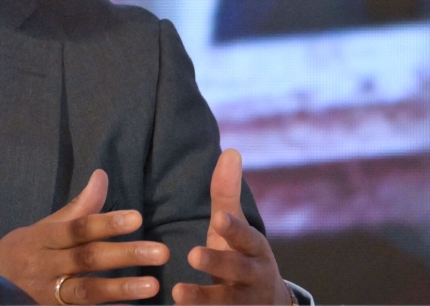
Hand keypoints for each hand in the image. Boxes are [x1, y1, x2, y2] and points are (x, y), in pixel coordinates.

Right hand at [0, 169, 168, 303]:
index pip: (77, 229)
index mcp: (44, 239)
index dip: (106, 223)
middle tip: (160, 251)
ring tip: (152, 286)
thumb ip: (78, 207)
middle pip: (86, 259)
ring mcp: (48, 294)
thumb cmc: (25, 251)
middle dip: (124, 256)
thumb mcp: (45, 227)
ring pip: (86, 292)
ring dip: (120, 290)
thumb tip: (101, 176)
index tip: (137, 218)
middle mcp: (46, 266)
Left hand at [173, 149, 289, 304]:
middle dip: (218, 264)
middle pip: (237, 270)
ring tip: (178, 294)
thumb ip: (227, 193)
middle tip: (194, 254)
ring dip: (202, 299)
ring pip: (226, 302)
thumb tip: (231, 151)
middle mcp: (253, 277)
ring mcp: (243, 302)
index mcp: (254, 249)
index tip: (218, 219)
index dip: (234, 229)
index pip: (246, 237)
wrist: (265, 303)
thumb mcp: (235, 225)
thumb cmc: (241, 254)